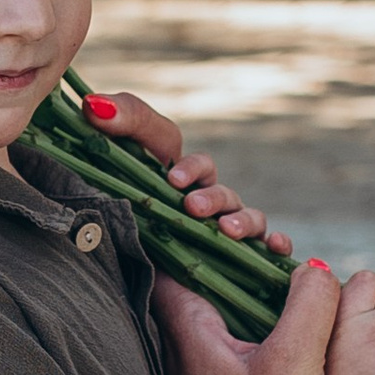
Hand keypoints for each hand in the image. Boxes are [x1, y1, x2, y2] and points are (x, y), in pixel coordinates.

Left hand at [87, 90, 292, 253]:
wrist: (101, 265)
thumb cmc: (110, 211)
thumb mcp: (111, 167)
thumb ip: (110, 129)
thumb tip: (96, 106)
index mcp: (179, 184)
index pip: (198, 167)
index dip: (192, 169)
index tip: (173, 178)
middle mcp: (203, 209)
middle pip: (225, 194)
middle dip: (213, 199)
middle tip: (192, 208)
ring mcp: (220, 238)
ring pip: (249, 219)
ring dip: (245, 221)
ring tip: (228, 231)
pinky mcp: (232, 268)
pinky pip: (266, 251)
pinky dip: (278, 243)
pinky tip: (275, 246)